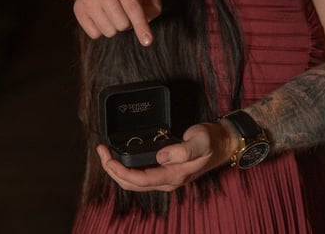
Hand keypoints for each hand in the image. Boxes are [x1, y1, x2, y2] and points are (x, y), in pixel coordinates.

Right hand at [73, 0, 161, 45]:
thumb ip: (152, 4)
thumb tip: (145, 20)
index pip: (133, 8)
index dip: (141, 25)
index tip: (147, 41)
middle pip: (122, 25)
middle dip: (129, 22)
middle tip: (126, 10)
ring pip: (109, 32)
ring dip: (115, 26)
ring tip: (114, 11)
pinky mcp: (78, 8)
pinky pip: (95, 34)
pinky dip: (102, 29)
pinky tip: (102, 14)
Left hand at [96, 121, 233, 192]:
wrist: (223, 144)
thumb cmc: (211, 141)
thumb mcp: (199, 142)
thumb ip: (182, 150)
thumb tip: (161, 156)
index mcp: (173, 176)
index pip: (139, 179)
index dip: (120, 170)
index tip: (107, 157)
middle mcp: (167, 180)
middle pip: (133, 184)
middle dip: (113, 170)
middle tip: (101, 151)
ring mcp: (166, 177)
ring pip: (135, 181)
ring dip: (118, 170)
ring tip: (106, 154)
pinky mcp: (166, 170)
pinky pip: (141, 174)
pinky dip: (128, 167)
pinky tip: (123, 157)